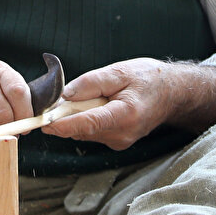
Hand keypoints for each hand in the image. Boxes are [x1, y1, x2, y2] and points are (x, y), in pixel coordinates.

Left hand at [43, 58, 175, 149]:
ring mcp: (120, 142)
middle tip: (62, 97)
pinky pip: (91, 132)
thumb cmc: (148, 78)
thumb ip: (91, 83)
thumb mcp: (119, 71)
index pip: (87, 124)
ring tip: (92, 96)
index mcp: (125, 115)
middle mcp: (122, 134)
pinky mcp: (116, 142)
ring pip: (84, 131)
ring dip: (77, 116)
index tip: (43, 123)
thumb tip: (64, 96)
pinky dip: (86, 119)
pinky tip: (97, 105)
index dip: (62, 124)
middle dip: (66, 115)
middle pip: (81, 128)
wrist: (171, 93)